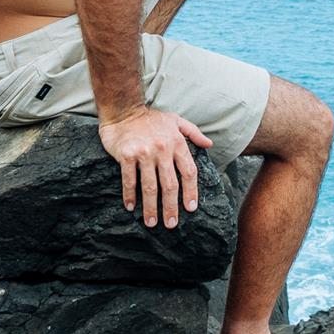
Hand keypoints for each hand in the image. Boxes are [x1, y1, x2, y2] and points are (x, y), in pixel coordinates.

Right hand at [98, 105, 212, 227]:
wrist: (123, 109)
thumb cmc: (151, 118)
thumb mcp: (176, 121)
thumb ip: (194, 133)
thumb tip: (210, 145)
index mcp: (177, 143)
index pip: (188, 172)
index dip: (191, 192)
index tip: (191, 208)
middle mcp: (163, 149)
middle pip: (170, 184)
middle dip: (171, 207)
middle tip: (171, 224)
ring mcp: (144, 153)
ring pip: (150, 186)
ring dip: (151, 208)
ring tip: (151, 223)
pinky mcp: (127, 155)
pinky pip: (130, 180)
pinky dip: (130, 195)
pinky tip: (130, 207)